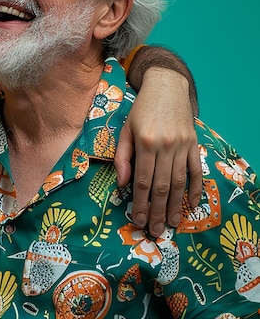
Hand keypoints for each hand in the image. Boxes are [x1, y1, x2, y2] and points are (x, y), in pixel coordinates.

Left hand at [115, 67, 201, 235]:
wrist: (166, 87)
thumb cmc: (141, 110)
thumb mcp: (125, 129)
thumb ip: (122, 157)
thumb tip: (122, 184)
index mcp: (145, 143)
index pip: (142, 181)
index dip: (140, 204)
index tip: (139, 221)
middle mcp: (166, 146)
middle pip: (161, 186)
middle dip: (158, 211)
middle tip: (156, 231)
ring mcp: (183, 146)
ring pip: (179, 182)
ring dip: (176, 206)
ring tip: (172, 224)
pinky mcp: (195, 144)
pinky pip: (197, 171)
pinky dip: (196, 189)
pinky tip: (192, 205)